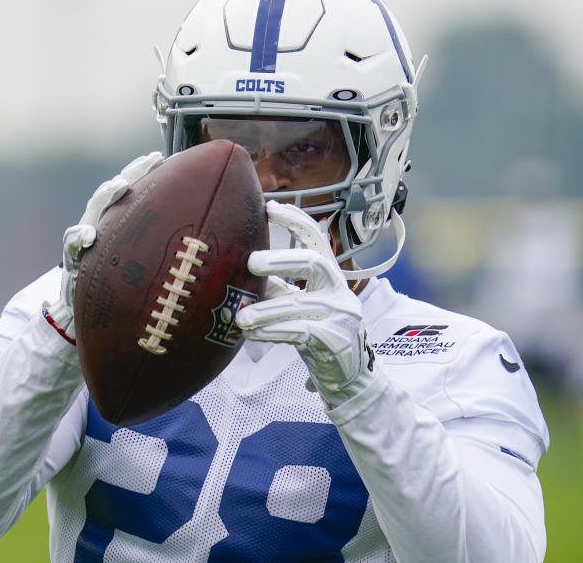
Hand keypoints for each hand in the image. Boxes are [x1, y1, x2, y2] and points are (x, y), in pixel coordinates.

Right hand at [48, 152, 163, 337]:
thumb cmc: (119, 286)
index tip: (166, 159)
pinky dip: (80, 237)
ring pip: (95, 207)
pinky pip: (73, 242)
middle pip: (116, 190)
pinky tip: (89, 237)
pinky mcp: (72, 255)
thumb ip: (160, 253)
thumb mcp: (141, 268)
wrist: (83, 309)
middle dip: (133, 173)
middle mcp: (103, 222)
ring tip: (120, 186)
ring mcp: (86, 236)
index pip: (135, 190)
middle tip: (150, 162)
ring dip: (106, 195)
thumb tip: (203, 243)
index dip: (148, 172)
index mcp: (121, 221)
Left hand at [236, 202, 375, 406]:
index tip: (270, 206)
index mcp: (329, 275)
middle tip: (251, 262)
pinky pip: (300, 331)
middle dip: (281, 259)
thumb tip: (236, 269)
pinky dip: (272, 332)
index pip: (316, 239)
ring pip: (300, 303)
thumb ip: (274, 287)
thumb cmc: (316, 333)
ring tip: (240, 317)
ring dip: (266, 310)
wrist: (346, 375)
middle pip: (314, 262)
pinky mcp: (335, 339)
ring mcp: (341, 314)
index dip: (295, 220)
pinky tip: (253, 334)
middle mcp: (339, 289)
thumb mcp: (296, 305)